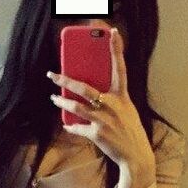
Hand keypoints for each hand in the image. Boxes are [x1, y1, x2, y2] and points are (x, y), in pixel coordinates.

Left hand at [47, 27, 154, 180]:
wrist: (135, 156)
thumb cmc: (130, 131)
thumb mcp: (126, 110)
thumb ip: (111, 100)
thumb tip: (91, 94)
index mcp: (122, 96)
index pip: (119, 68)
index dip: (116, 49)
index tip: (111, 31)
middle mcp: (112, 105)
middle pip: (84, 88)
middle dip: (65, 80)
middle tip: (52, 75)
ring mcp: (104, 120)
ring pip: (76, 107)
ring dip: (62, 102)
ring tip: (54, 98)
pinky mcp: (97, 135)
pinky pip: (78, 128)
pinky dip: (71, 126)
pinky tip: (66, 124)